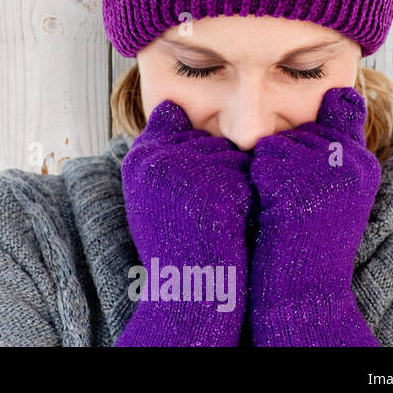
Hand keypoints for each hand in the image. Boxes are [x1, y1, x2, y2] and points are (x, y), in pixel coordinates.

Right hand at [115, 99, 253, 345]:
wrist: (189, 286)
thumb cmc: (174, 241)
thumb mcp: (149, 190)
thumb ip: (158, 144)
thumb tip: (171, 105)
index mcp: (141, 157)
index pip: (179, 127)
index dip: (193, 161)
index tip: (187, 195)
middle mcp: (161, 157)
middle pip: (209, 140)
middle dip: (217, 169)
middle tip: (204, 210)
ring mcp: (192, 170)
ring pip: (233, 154)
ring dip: (236, 181)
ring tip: (219, 217)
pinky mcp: (222, 187)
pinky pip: (251, 173)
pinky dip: (249, 196)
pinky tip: (235, 221)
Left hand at [248, 86, 381, 345]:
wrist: (305, 288)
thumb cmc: (306, 242)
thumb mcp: (332, 192)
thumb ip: (332, 149)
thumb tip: (341, 90)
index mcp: (363, 164)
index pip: (337, 113)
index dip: (306, 144)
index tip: (304, 180)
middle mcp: (352, 160)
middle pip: (300, 130)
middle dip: (284, 161)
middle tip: (292, 203)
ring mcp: (328, 166)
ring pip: (278, 142)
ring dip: (268, 172)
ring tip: (283, 208)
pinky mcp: (302, 176)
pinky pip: (264, 156)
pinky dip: (259, 180)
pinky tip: (273, 208)